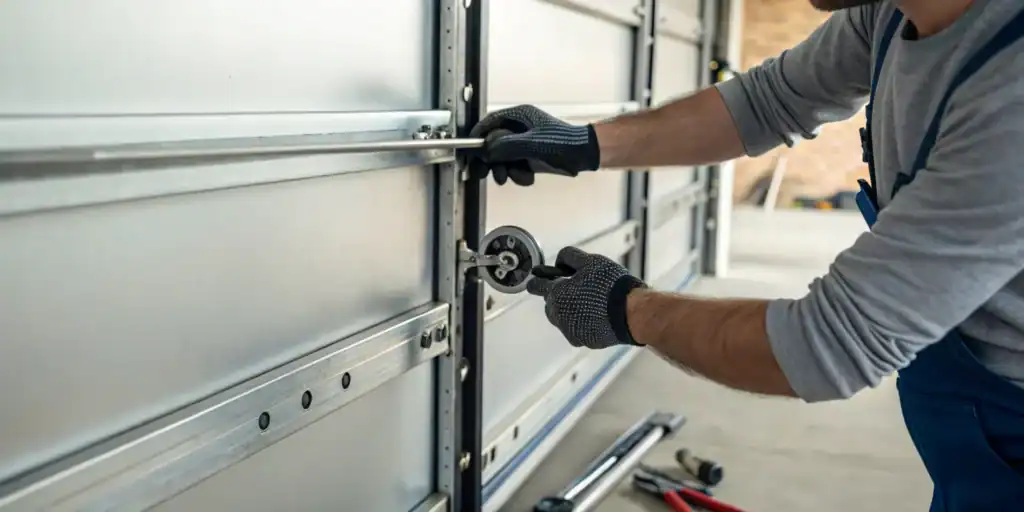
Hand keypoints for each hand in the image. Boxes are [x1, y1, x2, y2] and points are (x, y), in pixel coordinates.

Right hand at [468, 105, 600, 185]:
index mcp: (519, 116)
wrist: (584, 155)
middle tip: (484, 173)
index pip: (490, 122)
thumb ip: (504, 145)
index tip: (470, 149)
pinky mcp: (530, 156)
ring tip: (511, 177)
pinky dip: (519, 174)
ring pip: (504, 158)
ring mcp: (525, 142)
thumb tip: (486, 149)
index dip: (478, 135)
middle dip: (491, 160)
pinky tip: (528, 177)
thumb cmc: (562, 143)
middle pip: (494, 142)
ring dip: (506, 170)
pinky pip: (516, 166)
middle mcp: (520, 127)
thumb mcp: (530, 144)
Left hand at [527, 246, 646, 348]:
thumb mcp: (589, 261)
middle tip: (578, 288)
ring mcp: (570, 331)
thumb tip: (559, 261)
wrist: (632, 313)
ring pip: (563, 318)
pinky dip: (583, 322)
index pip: (536, 286)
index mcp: (556, 295)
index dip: (537, 280)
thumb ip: (569, 257)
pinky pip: (577, 329)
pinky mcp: (584, 341)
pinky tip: (598, 314)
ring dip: (570, 310)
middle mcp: (558, 316)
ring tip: (591, 302)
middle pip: (551, 303)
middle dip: (559, 296)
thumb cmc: (609, 285)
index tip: (538, 278)